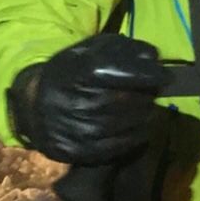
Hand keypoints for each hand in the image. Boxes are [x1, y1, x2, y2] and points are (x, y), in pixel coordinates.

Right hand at [7, 33, 169, 165]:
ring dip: (145, 113)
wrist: (33, 106)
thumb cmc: (69, 74)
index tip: (166, 75)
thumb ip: (122, 49)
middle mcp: (78, 103)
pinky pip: (123, 145)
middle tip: (153, 90)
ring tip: (144, 106)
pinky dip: (137, 134)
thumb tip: (153, 57)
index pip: (123, 72)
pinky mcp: (82, 151)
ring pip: (130, 123)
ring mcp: (80, 130)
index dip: (149, 74)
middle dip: (148, 94)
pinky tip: (136, 125)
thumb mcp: (89, 51)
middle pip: (130, 99)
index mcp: (78, 72)